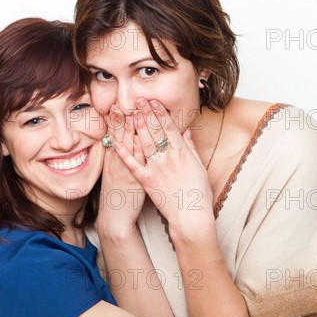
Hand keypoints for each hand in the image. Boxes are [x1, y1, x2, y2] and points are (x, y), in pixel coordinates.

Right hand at [96, 106, 144, 238]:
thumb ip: (120, 157)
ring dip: (132, 129)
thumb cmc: (117, 195)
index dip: (116, 119)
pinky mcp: (136, 179)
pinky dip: (138, 150)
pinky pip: (137, 162)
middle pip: (121, 136)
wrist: (115, 216)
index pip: (115, 134)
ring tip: (135, 111)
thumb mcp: (115, 173)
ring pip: (129, 145)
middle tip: (126, 101)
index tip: (118, 103)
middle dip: (124, 118)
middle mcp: (118, 161)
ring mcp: (126, 169)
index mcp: (114, 159)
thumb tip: (121, 143)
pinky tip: (139, 138)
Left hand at [114, 98, 213, 241]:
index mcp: (182, 153)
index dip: (160, 113)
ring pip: (144, 143)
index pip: (169, 127)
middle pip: (156, 131)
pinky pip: (133, 165)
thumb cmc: (199, 193)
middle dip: (146, 114)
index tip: (153, 102)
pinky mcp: (147, 181)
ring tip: (130, 113)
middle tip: (138, 101)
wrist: (192, 216)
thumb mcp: (199, 167)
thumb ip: (191, 148)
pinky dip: (124, 153)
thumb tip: (186, 131)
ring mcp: (157, 169)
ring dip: (136, 127)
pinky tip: (116, 142)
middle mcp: (169, 158)